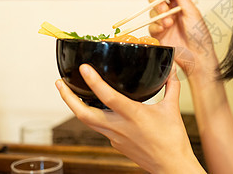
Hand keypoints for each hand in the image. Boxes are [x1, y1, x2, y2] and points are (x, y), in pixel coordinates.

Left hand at [56, 64, 203, 172]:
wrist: (170, 166)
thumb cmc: (172, 140)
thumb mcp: (172, 109)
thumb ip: (171, 86)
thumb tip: (172, 70)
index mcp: (133, 115)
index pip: (108, 96)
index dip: (94, 81)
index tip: (84, 68)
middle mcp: (119, 127)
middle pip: (83, 114)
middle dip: (68, 98)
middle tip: (59, 83)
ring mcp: (114, 137)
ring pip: (87, 121)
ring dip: (75, 106)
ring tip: (69, 93)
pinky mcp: (115, 143)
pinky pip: (99, 127)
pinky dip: (92, 115)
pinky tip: (96, 108)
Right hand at [148, 0, 218, 77]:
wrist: (197, 56)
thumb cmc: (199, 35)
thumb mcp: (192, 12)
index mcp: (180, 3)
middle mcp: (170, 11)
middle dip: (156, 1)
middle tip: (164, 9)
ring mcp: (163, 22)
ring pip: (151, 12)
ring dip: (158, 16)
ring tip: (169, 23)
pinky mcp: (158, 34)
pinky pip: (151, 26)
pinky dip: (155, 26)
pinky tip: (163, 29)